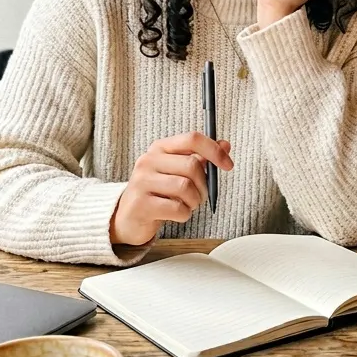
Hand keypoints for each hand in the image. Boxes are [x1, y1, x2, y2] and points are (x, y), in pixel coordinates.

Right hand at [109, 132, 233, 245]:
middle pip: (192, 166)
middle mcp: (148, 161)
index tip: (228, 165)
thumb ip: (200, 157)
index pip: (192, 139)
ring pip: (186, 187)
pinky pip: (177, 209)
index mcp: (160, 148)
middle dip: (204, 185)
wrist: (128, 217)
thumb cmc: (158, 192)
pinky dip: (184, 214)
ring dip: (194, 201)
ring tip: (187, 205)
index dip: (214, 151)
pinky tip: (176, 214)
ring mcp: (142, 182)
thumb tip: (225, 145)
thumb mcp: (177, 171)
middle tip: (199, 196)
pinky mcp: (141, 204)